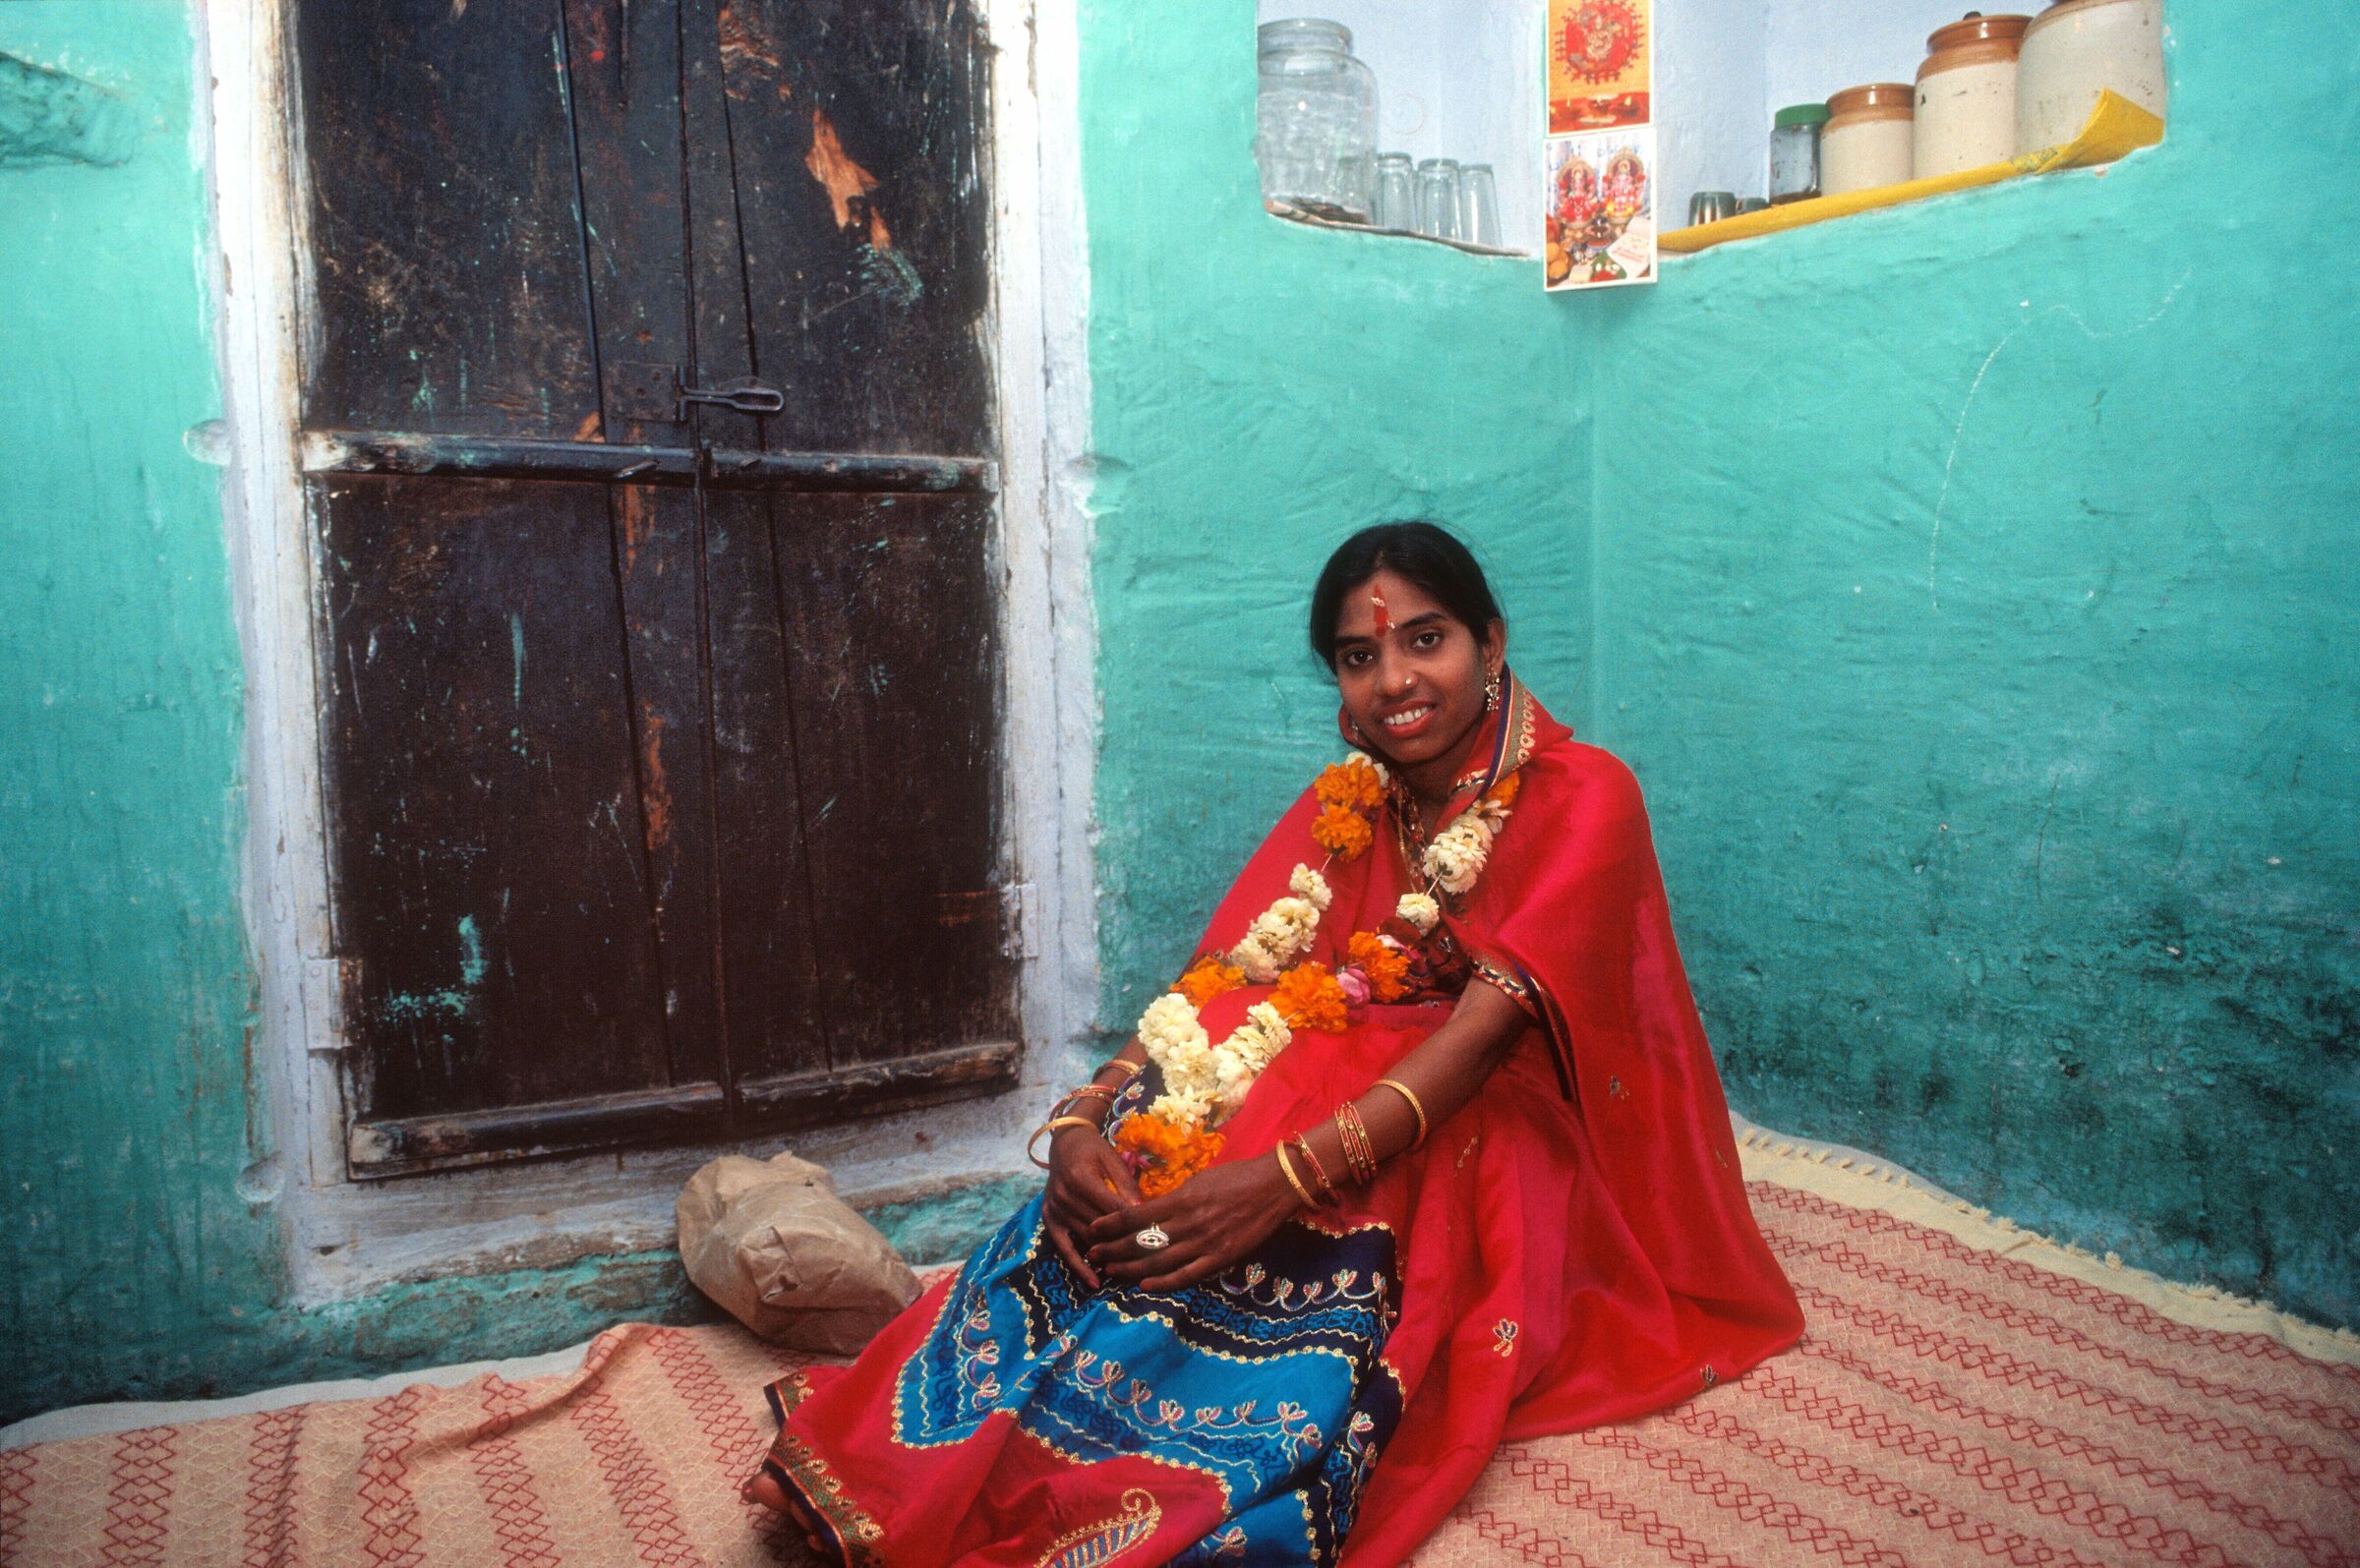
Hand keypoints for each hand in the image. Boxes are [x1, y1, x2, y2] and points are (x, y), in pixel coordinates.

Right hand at [1043, 1123, 1140, 1290]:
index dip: (1135, 1226)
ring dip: (1108, 1257)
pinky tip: (1094, 1282)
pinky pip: (1064, 1249)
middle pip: (1100, 1229)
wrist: (1064, 1144)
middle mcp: (1064, 1197)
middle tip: (1150, 1262)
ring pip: (1086, 1241)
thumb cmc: (1094, 1150)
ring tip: (1130, 1274)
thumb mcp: (1112, 1160)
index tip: (1155, 1240)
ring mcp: (1055, 1211)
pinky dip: (1079, 1267)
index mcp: (1081, 1178)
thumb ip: (1126, 1186)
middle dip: (1125, 1245)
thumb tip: (1144, 1214)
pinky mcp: (1049, 1221)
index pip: (1113, 1210)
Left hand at [1083, 1156, 1297, 1293]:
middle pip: (1141, 1242)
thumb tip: (1149, 1213)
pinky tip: (1145, 1285)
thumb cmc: (1237, 1176)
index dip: (1110, 1225)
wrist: (1276, 1186)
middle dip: (1112, 1249)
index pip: (1135, 1216)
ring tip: (1111, 1271)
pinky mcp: (1221, 1259)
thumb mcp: (1200, 1180)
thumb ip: (1174, 1199)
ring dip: (1130, 1268)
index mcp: (1182, 1200)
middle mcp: (1190, 1224)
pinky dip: (1164, 1283)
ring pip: (1159, 1262)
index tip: (1093, 1230)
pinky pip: (1187, 1275)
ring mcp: (1206, 1244)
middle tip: (1093, 1254)